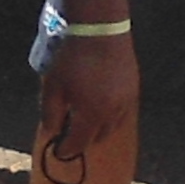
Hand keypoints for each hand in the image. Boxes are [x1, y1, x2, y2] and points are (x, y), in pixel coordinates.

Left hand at [33, 22, 137, 183]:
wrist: (101, 31)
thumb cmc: (73, 59)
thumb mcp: (53, 88)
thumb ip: (50, 114)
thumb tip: (52, 133)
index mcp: (91, 115)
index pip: (78, 143)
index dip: (66, 150)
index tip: (58, 152)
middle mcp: (112, 113)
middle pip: (97, 138)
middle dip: (82, 140)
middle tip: (68, 133)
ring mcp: (126, 102)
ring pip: (112, 127)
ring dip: (98, 129)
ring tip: (84, 120)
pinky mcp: (134, 90)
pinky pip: (122, 113)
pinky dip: (110, 117)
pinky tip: (99, 107)